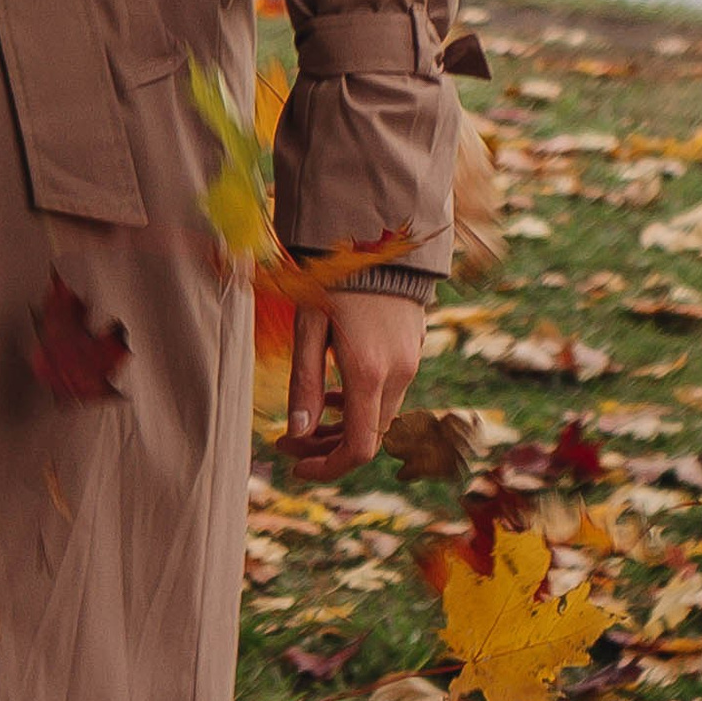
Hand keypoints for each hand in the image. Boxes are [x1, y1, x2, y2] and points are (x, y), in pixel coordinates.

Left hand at [282, 289, 426, 481]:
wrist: (379, 232)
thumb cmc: (335, 274)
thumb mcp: (309, 324)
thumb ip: (305, 382)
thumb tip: (297, 433)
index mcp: (370, 372)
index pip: (358, 449)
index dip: (327, 468)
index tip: (295, 465)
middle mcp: (399, 374)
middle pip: (368, 438)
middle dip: (327, 448)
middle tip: (288, 440)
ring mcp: (411, 362)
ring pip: (379, 418)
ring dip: (344, 427)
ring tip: (307, 418)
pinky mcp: (413, 350)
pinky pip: (389, 394)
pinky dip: (362, 405)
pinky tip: (337, 390)